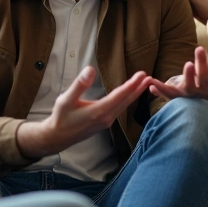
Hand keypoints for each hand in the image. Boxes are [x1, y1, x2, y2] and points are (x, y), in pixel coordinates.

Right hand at [20, 67, 148, 158]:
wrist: (57, 137)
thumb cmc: (60, 117)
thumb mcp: (65, 100)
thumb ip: (79, 85)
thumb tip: (89, 69)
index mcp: (98, 111)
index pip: (119, 95)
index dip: (132, 84)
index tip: (142, 74)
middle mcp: (106, 118)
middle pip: (126, 101)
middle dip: (138, 88)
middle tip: (149, 76)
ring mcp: (106, 122)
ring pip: (124, 105)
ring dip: (135, 94)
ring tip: (144, 83)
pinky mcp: (105, 123)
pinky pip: (120, 109)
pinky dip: (127, 99)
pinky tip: (130, 94)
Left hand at [145, 36, 207, 101]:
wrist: (202, 102)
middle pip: (206, 75)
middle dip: (203, 63)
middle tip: (199, 49)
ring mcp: (193, 93)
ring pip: (191, 86)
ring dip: (189, 76)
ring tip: (187, 65)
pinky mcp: (180, 98)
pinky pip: (169, 94)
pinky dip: (161, 89)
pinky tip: (152, 83)